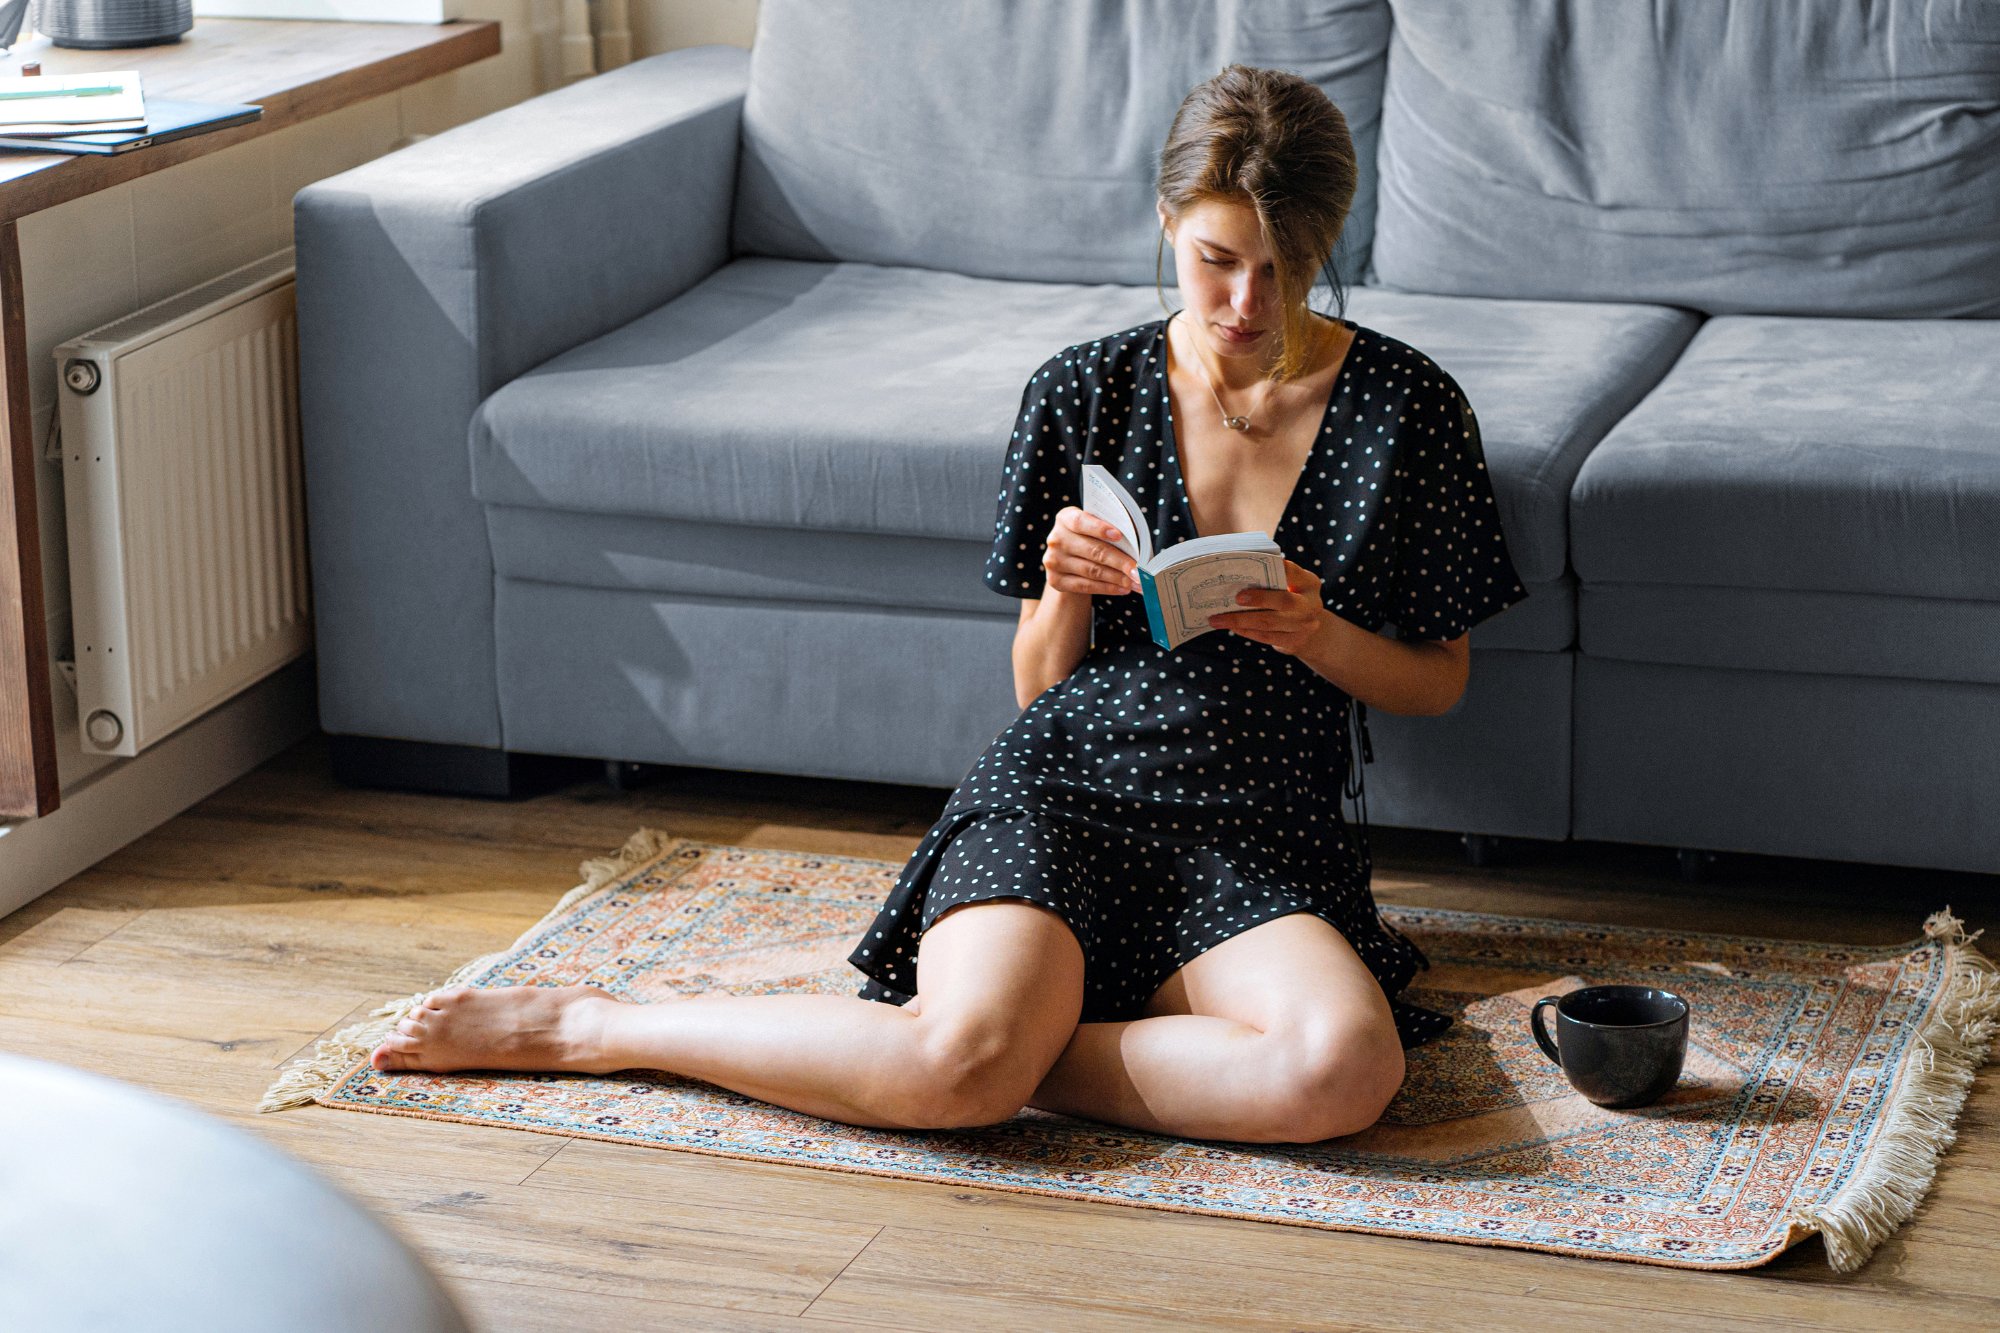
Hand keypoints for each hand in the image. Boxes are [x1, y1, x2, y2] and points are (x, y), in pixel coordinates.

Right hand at [1042, 506, 1140, 596]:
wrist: (1069, 560)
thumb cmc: (1090, 539)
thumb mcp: (1097, 527)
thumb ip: (1112, 528)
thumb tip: (1137, 542)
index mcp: (1066, 518)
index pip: (1081, 522)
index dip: (1099, 528)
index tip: (1119, 536)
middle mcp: (1056, 539)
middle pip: (1092, 550)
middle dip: (1119, 561)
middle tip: (1138, 570)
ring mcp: (1054, 561)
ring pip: (1092, 571)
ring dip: (1118, 578)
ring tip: (1136, 581)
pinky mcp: (1056, 580)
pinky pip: (1086, 586)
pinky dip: (1108, 588)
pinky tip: (1123, 589)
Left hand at [1207, 559, 1331, 655]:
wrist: (1311, 630)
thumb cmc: (1292, 598)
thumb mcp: (1293, 584)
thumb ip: (1276, 576)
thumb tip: (1240, 571)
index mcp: (1309, 583)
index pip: (1294, 573)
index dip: (1280, 570)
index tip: (1258, 565)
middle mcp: (1311, 605)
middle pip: (1284, 601)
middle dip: (1259, 599)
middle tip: (1236, 598)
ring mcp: (1304, 627)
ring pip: (1269, 623)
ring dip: (1240, 620)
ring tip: (1217, 619)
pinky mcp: (1293, 642)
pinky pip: (1266, 637)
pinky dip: (1246, 631)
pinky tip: (1231, 627)